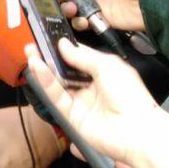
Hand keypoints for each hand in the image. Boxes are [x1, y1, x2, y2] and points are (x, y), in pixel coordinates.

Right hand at [24, 39, 159, 167]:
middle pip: (64, 70)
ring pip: (57, 83)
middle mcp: (89, 87)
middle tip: (35, 43)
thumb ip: (83, 56)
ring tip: (31, 51)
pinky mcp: (71, 116)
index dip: (64, 47)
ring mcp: (80, 102)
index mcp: (102, 72)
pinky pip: (56, 97)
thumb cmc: (131, 96)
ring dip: (43, 67)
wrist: (137, 131)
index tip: (49, 36)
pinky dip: (46, 81)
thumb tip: (63, 45)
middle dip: (49, 57)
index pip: (78, 57)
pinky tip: (38, 67)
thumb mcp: (108, 66)